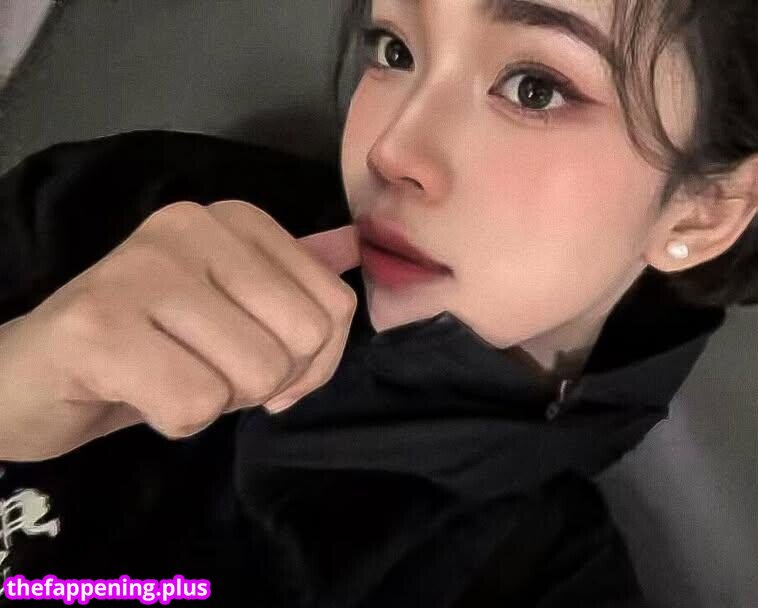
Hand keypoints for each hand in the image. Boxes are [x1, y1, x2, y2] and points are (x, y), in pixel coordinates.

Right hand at [0, 200, 360, 460]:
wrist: (30, 377)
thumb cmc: (145, 344)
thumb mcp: (229, 305)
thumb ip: (292, 276)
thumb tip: (355, 244)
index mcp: (233, 218)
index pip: (334, 306)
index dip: (308, 362)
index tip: (252, 358)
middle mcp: (190, 225)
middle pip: (302, 340)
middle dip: (264, 383)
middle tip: (203, 371)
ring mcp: (140, 269)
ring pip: (256, 374)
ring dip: (217, 401)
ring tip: (165, 376)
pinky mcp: (97, 325)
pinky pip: (196, 403)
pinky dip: (174, 420)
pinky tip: (136, 393)